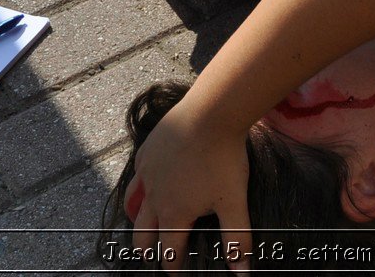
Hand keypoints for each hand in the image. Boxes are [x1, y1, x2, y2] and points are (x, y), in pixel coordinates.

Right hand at [125, 105, 252, 272]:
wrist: (210, 113)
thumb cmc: (223, 158)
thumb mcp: (234, 201)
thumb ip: (237, 239)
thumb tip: (242, 273)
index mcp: (175, 213)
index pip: (170, 250)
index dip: (173, 266)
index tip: (175, 274)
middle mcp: (154, 196)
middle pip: (143, 232)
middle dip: (146, 249)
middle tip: (149, 258)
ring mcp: (147, 172)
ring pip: (133, 203)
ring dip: (137, 220)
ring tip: (141, 228)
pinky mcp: (146, 150)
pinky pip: (136, 175)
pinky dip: (137, 187)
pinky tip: (144, 182)